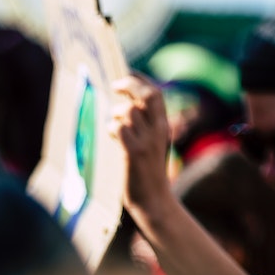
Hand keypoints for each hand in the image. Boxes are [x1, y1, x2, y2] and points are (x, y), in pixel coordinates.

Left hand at [110, 75, 172, 218]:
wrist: (154, 200)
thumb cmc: (148, 172)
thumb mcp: (153, 144)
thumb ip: (144, 126)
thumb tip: (125, 108)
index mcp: (163, 126)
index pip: (156, 93)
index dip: (141, 79)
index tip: (128, 74)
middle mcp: (158, 130)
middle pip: (147, 95)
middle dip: (130, 84)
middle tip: (115, 85)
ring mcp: (147, 141)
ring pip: (129, 111)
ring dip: (116, 112)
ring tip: (112, 122)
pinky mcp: (134, 153)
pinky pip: (120, 129)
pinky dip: (112, 128)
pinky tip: (111, 135)